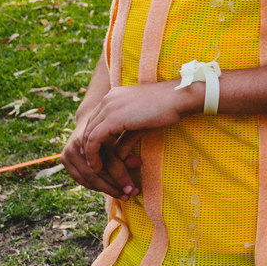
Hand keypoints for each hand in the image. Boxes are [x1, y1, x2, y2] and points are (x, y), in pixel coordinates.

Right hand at [61, 120, 141, 199]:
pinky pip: (80, 178)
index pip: (109, 161)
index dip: (122, 176)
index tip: (135, 189)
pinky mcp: (64, 158)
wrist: (92, 119)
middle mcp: (78, 143)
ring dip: (105, 189)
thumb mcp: (125, 134)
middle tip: (130, 195)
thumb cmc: (114, 125)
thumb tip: (138, 164)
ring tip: (122, 195)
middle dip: (114, 186)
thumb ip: (128, 148)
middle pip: (96, 173)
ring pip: (87, 178)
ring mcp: (68, 151)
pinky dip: (95, 186)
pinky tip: (109, 190)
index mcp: (94, 134)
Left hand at [80, 80, 196, 175]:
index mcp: (114, 96)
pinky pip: (94, 140)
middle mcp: (107, 99)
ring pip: (88, 135)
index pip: (95, 120)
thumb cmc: (167, 109)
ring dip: (89, 154)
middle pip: (88, 127)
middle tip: (92, 165)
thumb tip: (118, 155)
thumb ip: (126, 136)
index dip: (93, 139)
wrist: (178, 98)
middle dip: (88, 148)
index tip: (95, 154)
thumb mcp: (141, 123)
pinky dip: (92, 154)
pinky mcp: (112, 119)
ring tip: (95, 169)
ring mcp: (108, 107)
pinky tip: (97, 166)